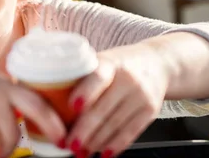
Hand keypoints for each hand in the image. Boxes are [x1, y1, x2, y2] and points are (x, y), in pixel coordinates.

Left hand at [65, 43, 169, 157]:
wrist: (158, 64)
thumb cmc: (120, 64)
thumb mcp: (102, 60)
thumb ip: (83, 74)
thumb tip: (50, 94)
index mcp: (111, 63)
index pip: (97, 77)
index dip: (85, 92)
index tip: (72, 106)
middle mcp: (127, 79)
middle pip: (103, 108)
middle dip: (84, 130)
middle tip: (69, 143)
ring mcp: (141, 96)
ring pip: (115, 124)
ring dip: (97, 142)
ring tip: (81, 152)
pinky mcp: (150, 111)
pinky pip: (131, 132)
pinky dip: (116, 144)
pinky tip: (104, 153)